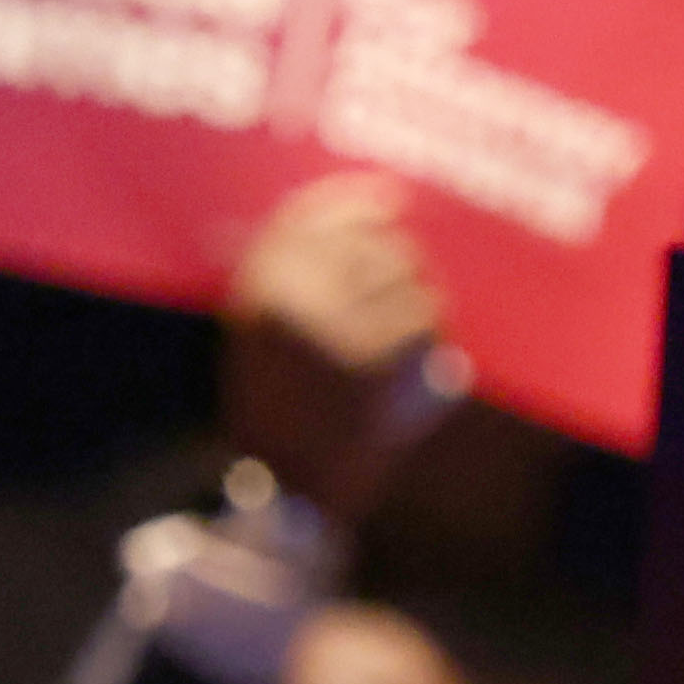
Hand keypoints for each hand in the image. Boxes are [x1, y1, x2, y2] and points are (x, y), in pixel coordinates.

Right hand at [221, 172, 453, 521]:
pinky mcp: (365, 357)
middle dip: (398, 267)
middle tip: (398, 301)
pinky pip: (421, 317)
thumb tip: (368, 208)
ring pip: (406, 276)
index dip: (358, 200)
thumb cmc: (277, 407)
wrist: (283, 485)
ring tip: (400, 338)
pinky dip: (427, 336)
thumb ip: (294, 269)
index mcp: (256, 278)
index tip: (392, 198)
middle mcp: (287, 289)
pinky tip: (416, 362)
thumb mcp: (259, 327)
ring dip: (417, 302)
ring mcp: (326, 320)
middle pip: (373, 242)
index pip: (314, 212)